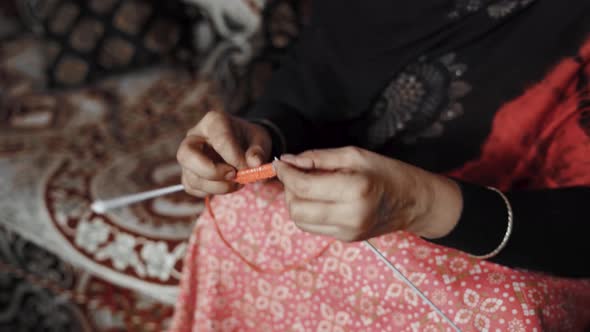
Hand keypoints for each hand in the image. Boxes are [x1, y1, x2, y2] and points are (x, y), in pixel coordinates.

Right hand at [177, 111, 271, 196]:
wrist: (244, 145)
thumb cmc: (249, 140)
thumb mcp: (260, 140)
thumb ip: (258, 151)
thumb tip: (255, 163)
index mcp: (213, 121)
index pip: (219, 139)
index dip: (234, 157)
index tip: (248, 167)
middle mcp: (194, 137)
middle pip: (186, 155)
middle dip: (212, 171)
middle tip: (233, 175)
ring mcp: (189, 157)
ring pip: (191, 177)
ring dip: (217, 186)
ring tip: (238, 182)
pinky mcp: (188, 173)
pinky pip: (193, 188)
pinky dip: (212, 191)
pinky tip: (228, 185)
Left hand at [273, 147, 462, 240]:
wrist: (415, 202)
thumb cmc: (388, 172)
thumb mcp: (354, 155)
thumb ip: (318, 158)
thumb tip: (287, 161)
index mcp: (355, 190)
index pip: (303, 187)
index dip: (285, 173)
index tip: (279, 162)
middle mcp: (350, 216)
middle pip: (296, 209)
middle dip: (288, 189)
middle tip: (294, 173)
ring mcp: (348, 232)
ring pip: (301, 221)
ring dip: (295, 202)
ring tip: (306, 185)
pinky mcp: (346, 239)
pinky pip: (313, 227)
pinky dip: (308, 211)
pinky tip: (318, 198)